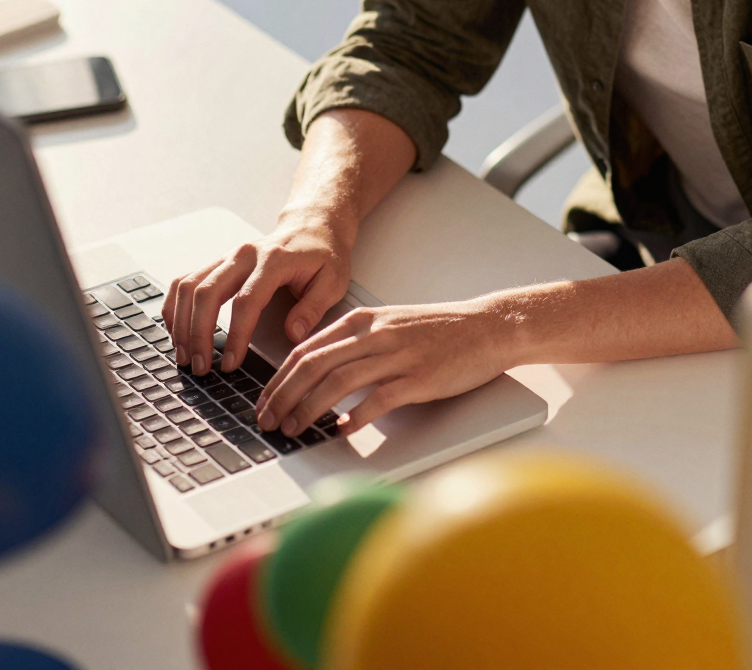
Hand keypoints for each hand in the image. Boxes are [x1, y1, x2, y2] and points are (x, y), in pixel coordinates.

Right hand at [162, 208, 353, 375]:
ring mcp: (227, 257)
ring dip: (181, 323)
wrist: (312, 227)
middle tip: (200, 366)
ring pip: (190, 286)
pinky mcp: (218, 263)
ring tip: (185, 355)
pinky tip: (176, 330)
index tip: (231, 364)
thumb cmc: (323, 255)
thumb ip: (313, 308)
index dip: (236, 335)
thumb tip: (292, 334)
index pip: (246, 301)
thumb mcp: (333, 281)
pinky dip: (175, 306)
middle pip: (207, 292)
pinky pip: (185, 281)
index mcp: (274, 260)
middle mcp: (244, 255)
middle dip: (198, 333)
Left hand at [256, 299, 513, 436]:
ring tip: (293, 429)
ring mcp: (398, 355)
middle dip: (282, 396)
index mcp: (363, 320)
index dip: (277, 379)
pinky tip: (342, 430)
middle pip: (313, 365)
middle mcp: (376, 334)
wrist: (488, 326)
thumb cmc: (440, 330)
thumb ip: (354, 343)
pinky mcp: (419, 377)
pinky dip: (355, 416)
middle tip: (267, 421)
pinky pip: (378, 399)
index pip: (305, 350)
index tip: (263, 402)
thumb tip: (315, 372)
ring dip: (309, 409)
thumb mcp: (389, 324)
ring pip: (338, 382)